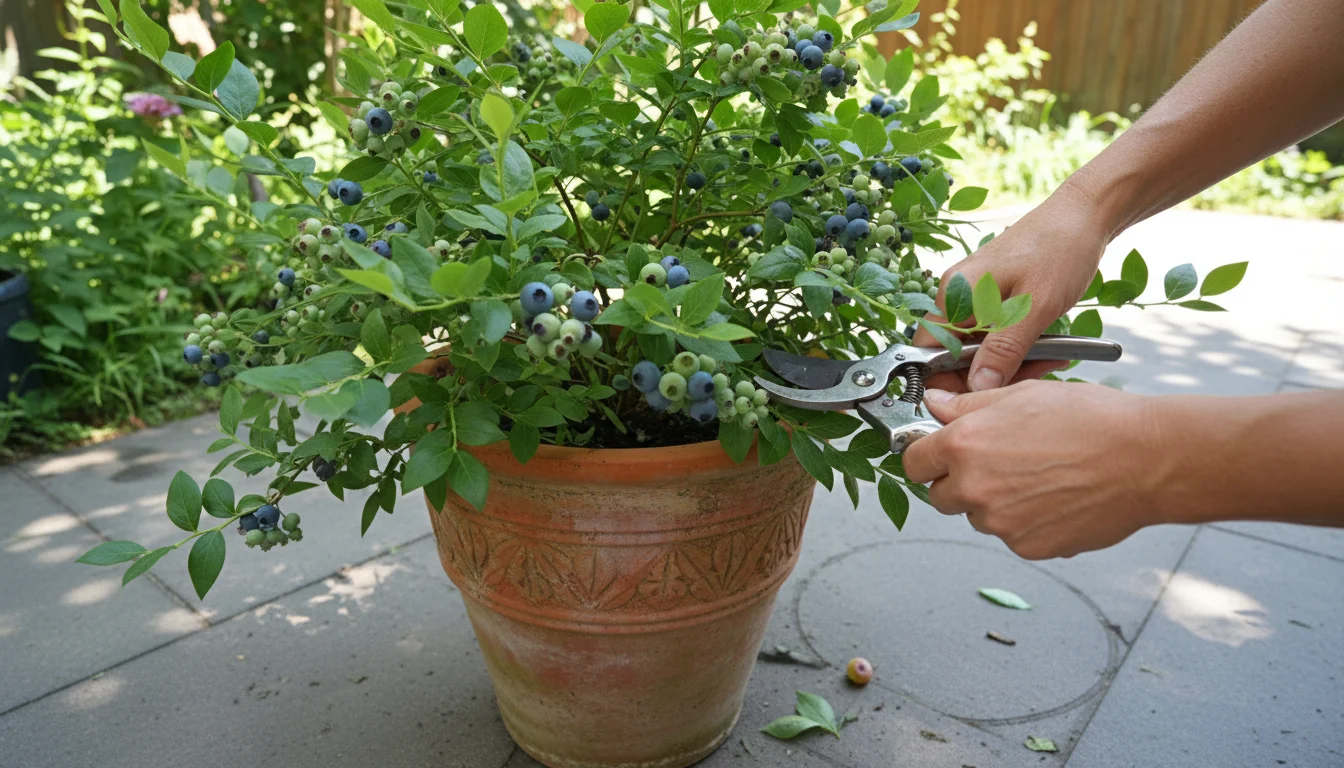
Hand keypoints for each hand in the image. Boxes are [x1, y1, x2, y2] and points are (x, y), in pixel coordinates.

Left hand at [902, 381, 1159, 559]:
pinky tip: (1056, 497)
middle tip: (997, 463)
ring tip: (1039, 477)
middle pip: (940, 495)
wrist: (1146, 459)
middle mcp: (975, 488)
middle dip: (959, 482)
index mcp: (965, 445)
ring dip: (995, 502)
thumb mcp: (1021, 396)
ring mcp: (1001, 523)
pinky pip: (1012, 536)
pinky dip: (1026, 522)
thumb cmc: (1092, 420)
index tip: (937, 453)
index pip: (913, 461)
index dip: (925, 455)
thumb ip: (967, 406)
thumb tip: (935, 406)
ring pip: (979, 517)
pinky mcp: (1028, 547)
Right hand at [912, 182, 1109, 391]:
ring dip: (1011, 361)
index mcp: (955, 294)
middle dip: (992, 373)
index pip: (930, 352)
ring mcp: (972, 295)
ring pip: (978, 347)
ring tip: (1052, 356)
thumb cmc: (1061, 251)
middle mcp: (956, 294)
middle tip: (1037, 371)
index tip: (988, 393)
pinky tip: (1047, 345)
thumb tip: (977, 388)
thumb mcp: (1035, 308)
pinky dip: (1017, 346)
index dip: (951, 380)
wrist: (1084, 216)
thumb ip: (1003, 351)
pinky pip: (993, 333)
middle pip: (956, 354)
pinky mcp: (990, 296)